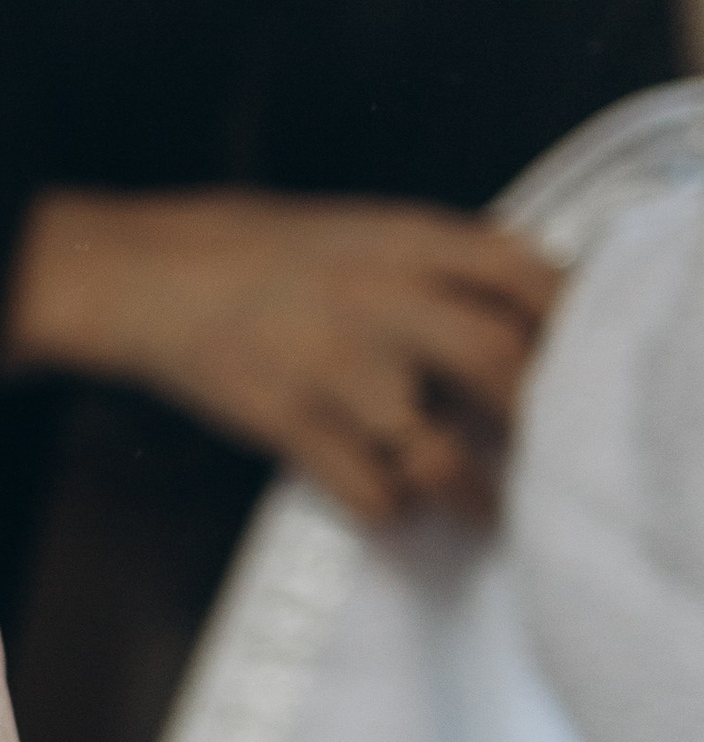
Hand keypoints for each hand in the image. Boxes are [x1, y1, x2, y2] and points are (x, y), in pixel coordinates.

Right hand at [2, 188, 562, 523]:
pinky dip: (392, 510)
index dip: (573, 323)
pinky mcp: (289, 424)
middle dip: (539, 423)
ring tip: (490, 511)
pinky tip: (391, 502)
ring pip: (442, 454)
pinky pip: (369, 492)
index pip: (528, 277)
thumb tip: (538, 311)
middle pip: (502, 367)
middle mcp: (382, 299)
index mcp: (410, 240)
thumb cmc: (270, 255)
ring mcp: (335, 367)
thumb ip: (452, 263)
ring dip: (477, 495)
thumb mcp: (372, 230)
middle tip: (555, 456)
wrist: (153, 275)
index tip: (588, 362)